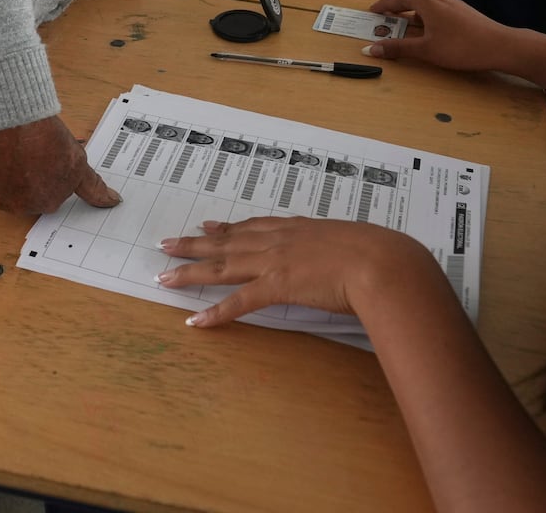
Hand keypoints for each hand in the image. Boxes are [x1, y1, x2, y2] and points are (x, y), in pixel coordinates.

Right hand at [0, 115, 120, 214]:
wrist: (13, 117)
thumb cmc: (45, 137)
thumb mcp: (77, 161)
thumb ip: (93, 186)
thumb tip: (112, 201)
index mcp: (45, 203)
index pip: (48, 193)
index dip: (47, 174)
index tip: (45, 158)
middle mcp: (18, 206)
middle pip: (23, 192)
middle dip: (25, 175)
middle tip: (28, 151)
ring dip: (2, 170)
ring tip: (9, 145)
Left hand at [157, 217, 430, 327]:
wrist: (381, 261)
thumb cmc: (377, 253)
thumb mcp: (353, 240)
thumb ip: (338, 245)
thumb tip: (345, 250)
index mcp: (296, 228)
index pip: (252, 226)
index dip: (226, 227)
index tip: (205, 225)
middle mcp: (278, 239)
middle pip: (226, 242)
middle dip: (193, 244)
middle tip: (166, 243)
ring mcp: (274, 261)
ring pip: (222, 266)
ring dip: (190, 272)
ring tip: (164, 276)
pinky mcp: (277, 285)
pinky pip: (239, 301)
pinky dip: (216, 312)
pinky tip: (196, 320)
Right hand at [360, 0, 521, 71]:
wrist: (501, 46)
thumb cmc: (462, 46)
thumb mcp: (427, 50)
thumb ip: (398, 48)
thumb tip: (372, 49)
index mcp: (427, 2)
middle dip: (389, 4)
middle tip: (375, 15)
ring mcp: (450, 5)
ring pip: (421, 4)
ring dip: (405, 11)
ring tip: (395, 23)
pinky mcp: (460, 13)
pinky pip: (432, 10)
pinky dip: (419, 16)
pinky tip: (421, 29)